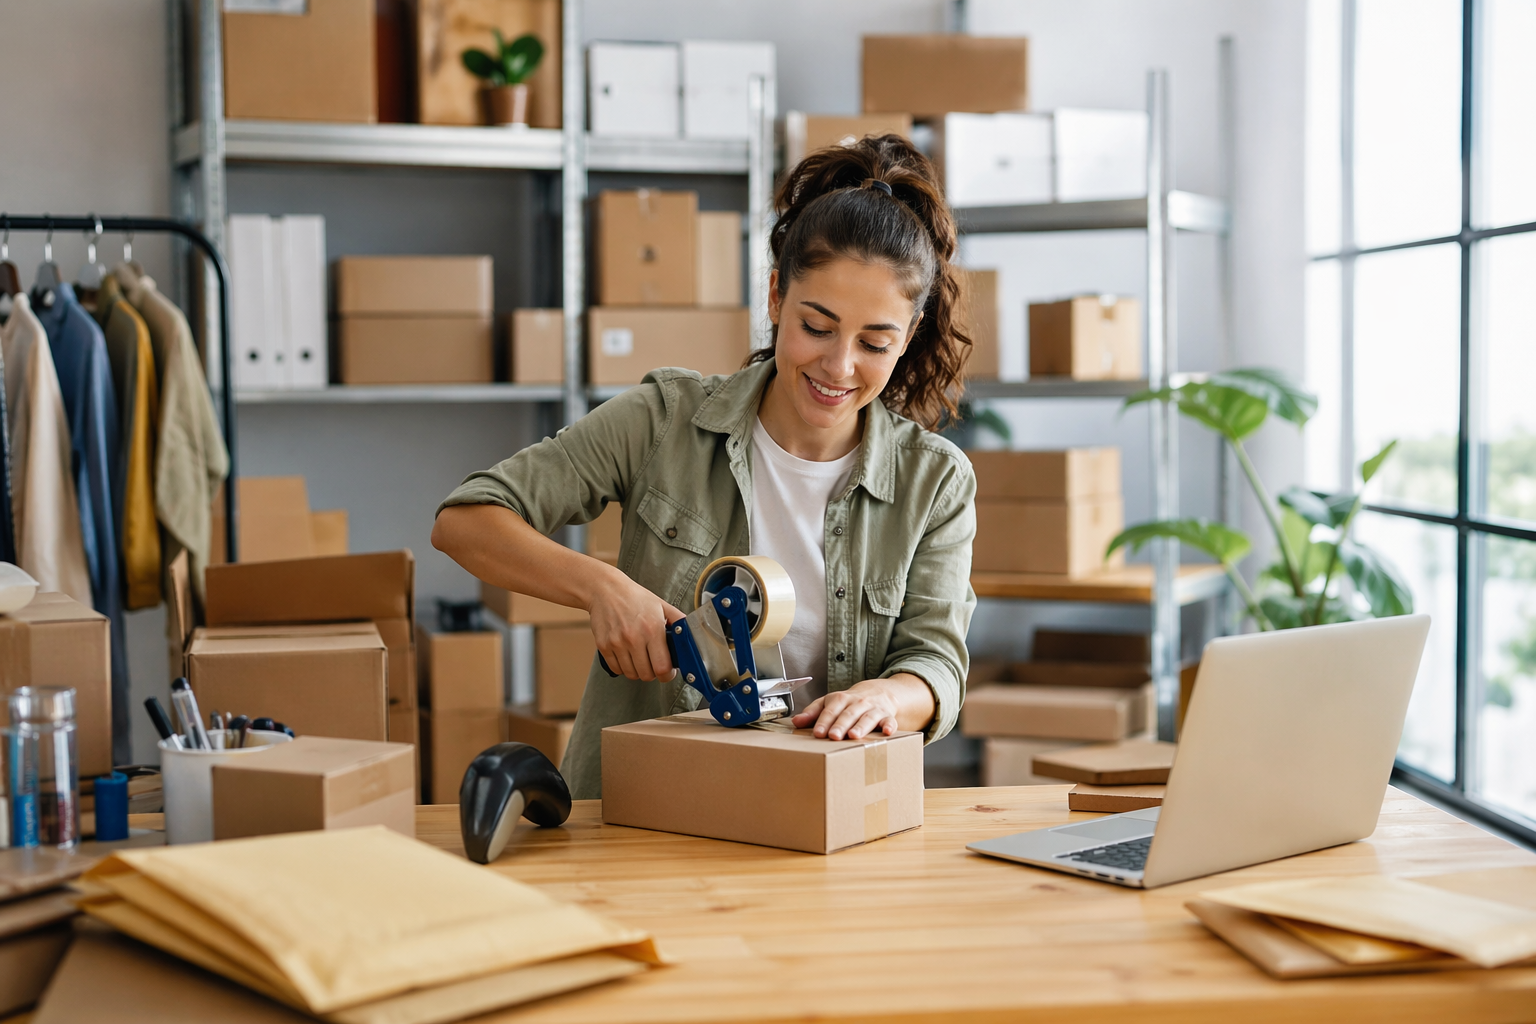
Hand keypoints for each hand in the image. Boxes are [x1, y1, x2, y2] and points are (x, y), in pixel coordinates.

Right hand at [586, 566, 685, 681]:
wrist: (605, 589)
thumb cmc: (635, 597)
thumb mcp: (661, 605)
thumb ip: (679, 622)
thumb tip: (692, 636)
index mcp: (652, 629)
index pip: (662, 667)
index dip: (667, 674)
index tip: (667, 671)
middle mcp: (634, 637)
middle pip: (647, 675)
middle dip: (653, 672)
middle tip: (653, 663)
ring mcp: (617, 643)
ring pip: (631, 674)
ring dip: (638, 670)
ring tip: (640, 657)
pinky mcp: (603, 646)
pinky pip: (616, 669)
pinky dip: (623, 667)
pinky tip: (627, 655)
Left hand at [791, 673, 935, 740]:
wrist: (878, 692)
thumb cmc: (849, 702)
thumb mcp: (829, 703)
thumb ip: (812, 713)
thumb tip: (795, 722)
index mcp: (840, 699)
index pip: (830, 710)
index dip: (823, 721)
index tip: (817, 733)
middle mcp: (857, 703)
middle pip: (848, 714)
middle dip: (840, 725)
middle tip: (834, 736)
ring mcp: (873, 709)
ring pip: (867, 717)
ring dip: (861, 726)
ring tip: (854, 735)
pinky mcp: (887, 716)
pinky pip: (889, 721)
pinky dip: (889, 725)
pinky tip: (887, 732)